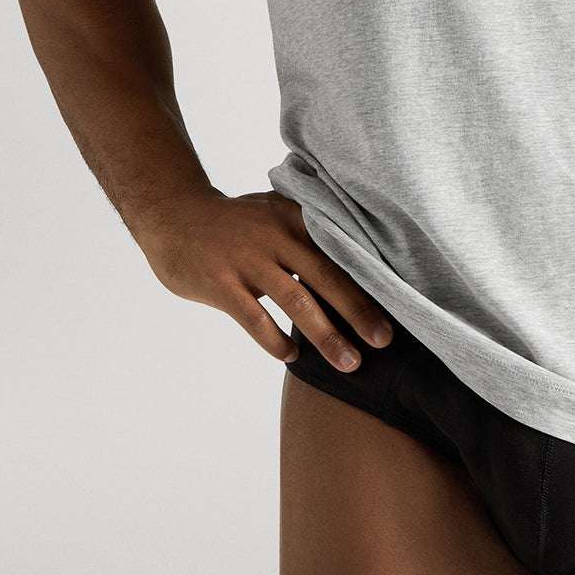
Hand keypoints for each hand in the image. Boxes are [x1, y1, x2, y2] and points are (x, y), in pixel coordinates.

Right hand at [133, 186, 394, 370]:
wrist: (174, 215)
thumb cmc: (236, 222)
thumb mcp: (275, 211)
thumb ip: (310, 229)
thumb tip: (360, 257)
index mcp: (295, 217)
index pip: (340, 251)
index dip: (370, 279)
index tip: (400, 305)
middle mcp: (276, 236)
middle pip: (327, 277)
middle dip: (359, 312)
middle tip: (384, 341)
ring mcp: (247, 260)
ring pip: (296, 302)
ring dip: (325, 336)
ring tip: (350, 363)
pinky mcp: (221, 283)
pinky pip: (254, 319)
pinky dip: (275, 340)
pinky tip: (292, 356)